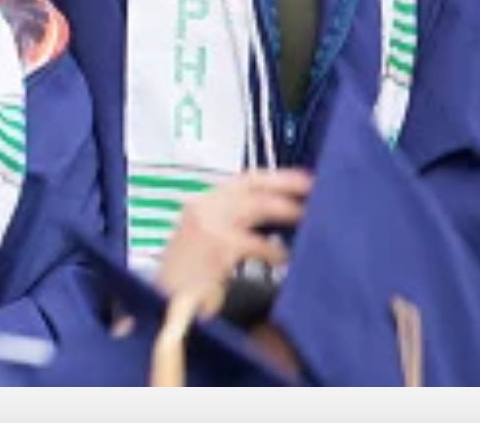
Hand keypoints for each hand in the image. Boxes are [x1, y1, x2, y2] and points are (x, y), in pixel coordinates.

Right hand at [153, 167, 310, 307]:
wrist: (162, 303)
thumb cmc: (189, 277)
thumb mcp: (207, 240)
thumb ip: (235, 224)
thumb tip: (277, 215)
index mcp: (203, 202)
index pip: (245, 179)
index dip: (278, 177)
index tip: (306, 178)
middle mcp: (203, 205)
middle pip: (253, 185)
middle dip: (287, 186)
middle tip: (317, 190)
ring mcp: (207, 223)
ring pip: (257, 206)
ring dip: (287, 210)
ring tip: (310, 218)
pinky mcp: (216, 245)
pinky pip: (256, 242)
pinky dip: (275, 250)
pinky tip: (286, 258)